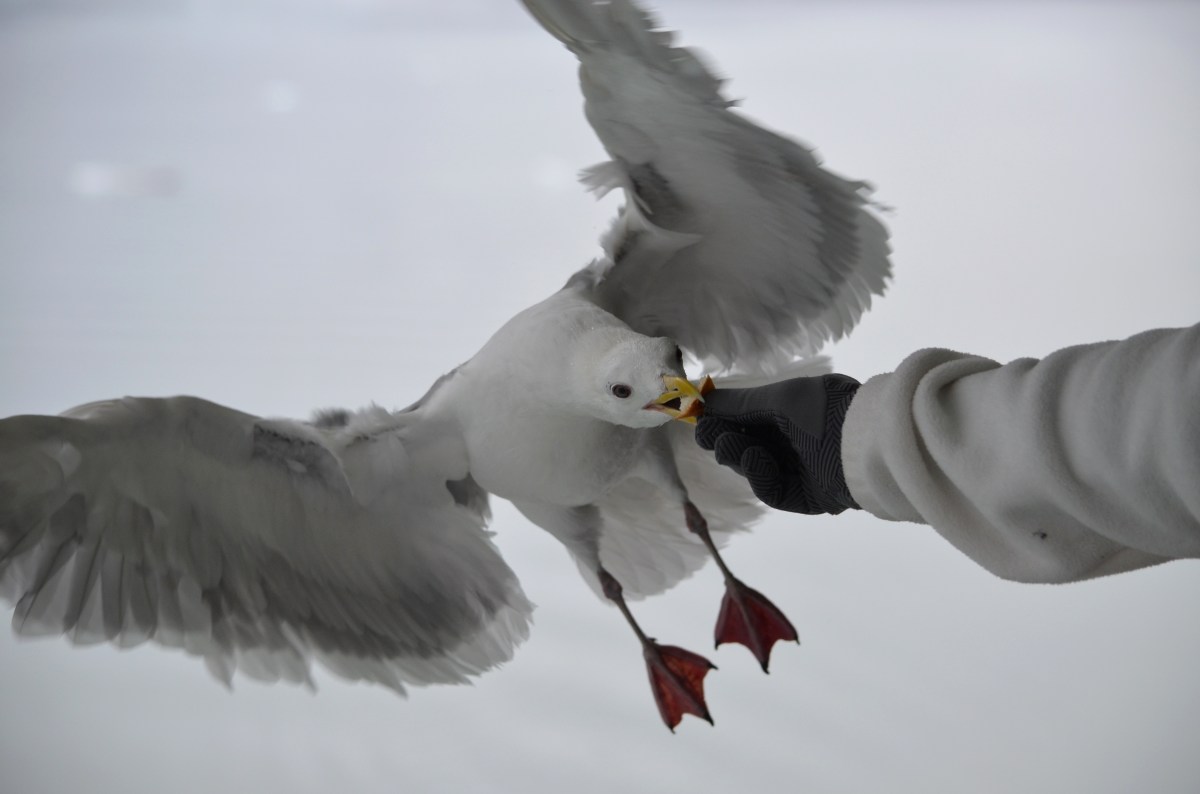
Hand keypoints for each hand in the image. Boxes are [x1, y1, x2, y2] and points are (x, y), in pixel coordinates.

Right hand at [694, 374, 860, 514]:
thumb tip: (703, 399)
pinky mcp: (804, 498)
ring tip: (730, 444)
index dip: (723, 421)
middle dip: (725, 440)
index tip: (699, 420)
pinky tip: (754, 458)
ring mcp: (799, 471)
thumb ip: (740, 402)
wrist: (866, 442)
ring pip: (754, 469)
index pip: (748, 420)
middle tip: (708, 436)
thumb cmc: (825, 410)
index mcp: (791, 413)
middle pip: (746, 446)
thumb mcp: (781, 397)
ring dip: (738, 455)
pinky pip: (772, 490)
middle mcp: (794, 442)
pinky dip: (760, 475)